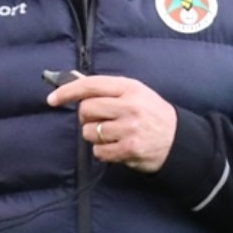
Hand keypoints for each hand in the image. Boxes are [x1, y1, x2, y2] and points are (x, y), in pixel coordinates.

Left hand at [46, 75, 176, 172]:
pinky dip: (102, 152)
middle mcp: (129, 106)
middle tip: (100, 121)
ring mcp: (129, 128)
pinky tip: (116, 147)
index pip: (90, 85)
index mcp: (129, 88)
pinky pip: (98, 151)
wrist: (179, 140)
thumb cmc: (152, 114)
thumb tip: (73, 81)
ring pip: (89, 132)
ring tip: (113, 135)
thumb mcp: (136, 93)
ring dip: (95, 136)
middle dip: (86, 118)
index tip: (52, 99)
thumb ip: (108, 89)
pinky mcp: (129, 149)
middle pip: (86, 110)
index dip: (67, 91)